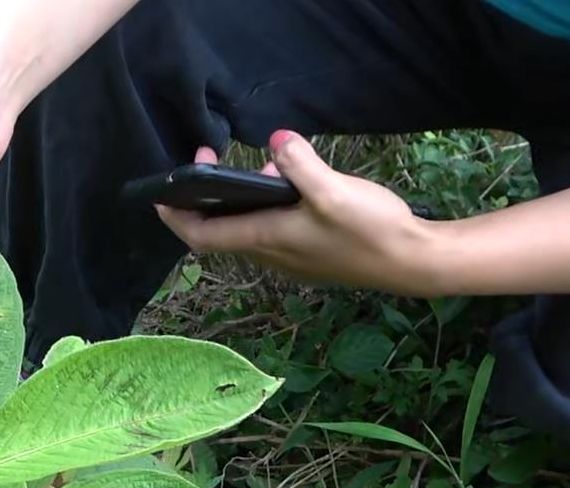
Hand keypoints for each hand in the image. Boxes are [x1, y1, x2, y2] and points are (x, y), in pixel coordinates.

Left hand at [158, 136, 444, 296]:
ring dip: (241, 200)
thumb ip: (301, 165)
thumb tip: (275, 142)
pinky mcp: (309, 254)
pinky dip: (265, 207)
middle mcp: (271, 254)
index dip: (174, 217)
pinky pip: (271, 230)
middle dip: (204, 197)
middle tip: (209, 158)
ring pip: (248, 228)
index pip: (201, 235)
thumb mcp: (334, 191)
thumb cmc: (371, 231)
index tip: (158, 194)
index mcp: (267, 239)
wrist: (412, 263)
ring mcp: (290, 258)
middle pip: (220, 231)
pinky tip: (291, 186)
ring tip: (261, 168)